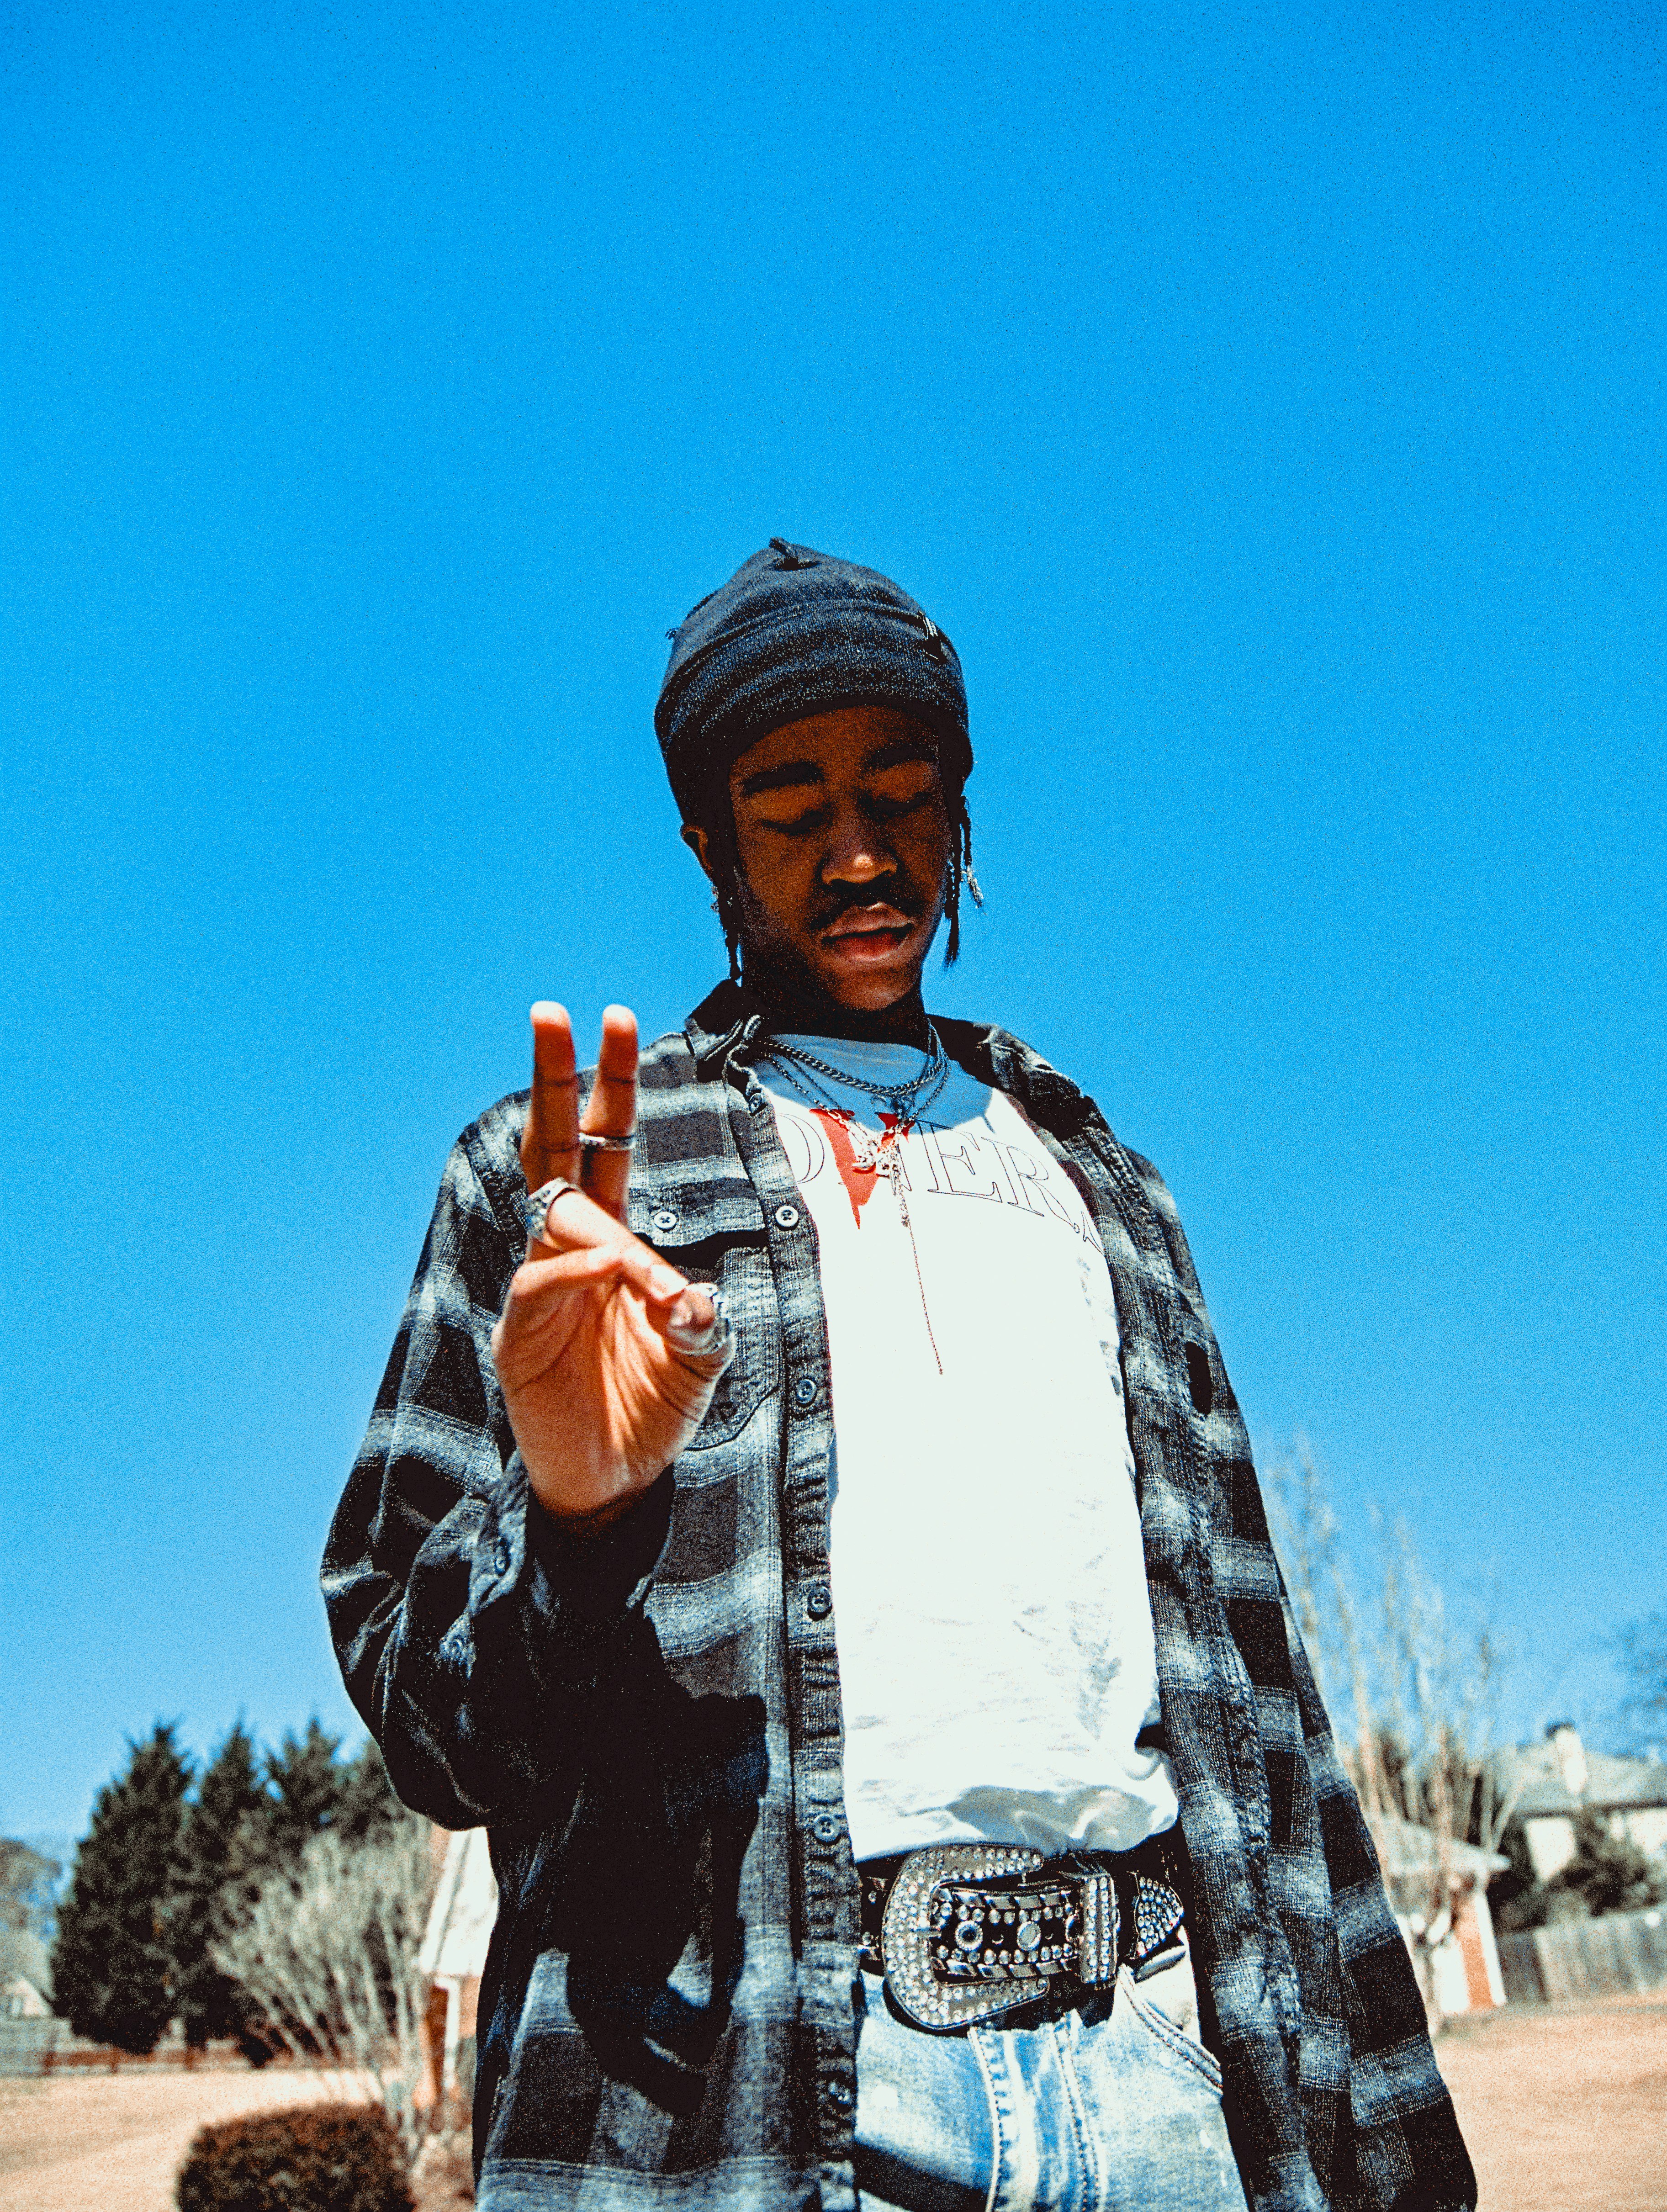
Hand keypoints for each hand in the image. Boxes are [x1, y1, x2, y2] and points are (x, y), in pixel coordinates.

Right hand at [491, 1003, 730, 1524]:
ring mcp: (540, 1286)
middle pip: (555, 1144)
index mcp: (614, 1239)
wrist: (615, 1482)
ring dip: (598, 1224)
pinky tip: (602, 1274)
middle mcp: (572, 1250)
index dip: (609, 1083)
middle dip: (554, 1078)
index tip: (617, 1018)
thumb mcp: (699, 1356)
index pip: (605, 1142)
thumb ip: (697, 1318)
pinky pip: (539, 1283)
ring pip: (556, 1217)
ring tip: (632, 1267)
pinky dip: (571, 1272)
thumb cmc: (651, 1407)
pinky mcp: (518, 1334)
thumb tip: (686, 1291)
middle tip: (553, 1011)